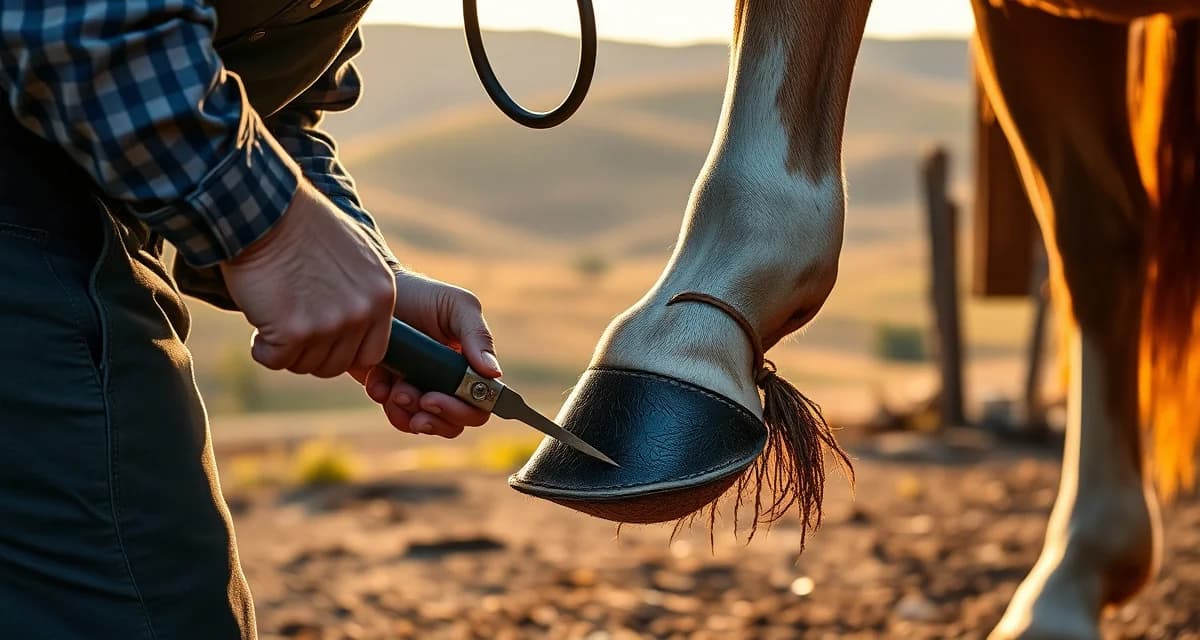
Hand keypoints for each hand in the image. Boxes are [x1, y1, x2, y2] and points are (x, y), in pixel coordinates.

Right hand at [220, 183, 396, 377]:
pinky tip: (259, 319)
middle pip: (336, 364)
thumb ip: (363, 291)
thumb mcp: (356, 253)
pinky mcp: (293, 331)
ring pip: (304, 364)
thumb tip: (356, 321)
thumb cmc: (304, 225)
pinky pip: (275, 359)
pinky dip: (261, 347)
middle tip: (289, 325)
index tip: (321, 338)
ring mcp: (329, 324)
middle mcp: (362, 313)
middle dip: (310, 351)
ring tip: (274, 313)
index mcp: (382, 295)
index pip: (372, 353)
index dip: (343, 351)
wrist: (267, 209)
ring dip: (285, 348)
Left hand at [350, 272, 502, 438]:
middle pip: (455, 422)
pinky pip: (397, 416)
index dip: (464, 411)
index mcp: (470, 365)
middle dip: (436, 415)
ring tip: (396, 389)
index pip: (481, 404)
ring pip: (425, 423)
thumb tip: (494, 374)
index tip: (438, 400)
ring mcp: (420, 389)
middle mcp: (448, 382)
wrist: (372, 292)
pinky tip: (378, 381)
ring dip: (410, 413)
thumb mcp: (456, 306)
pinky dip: (388, 406)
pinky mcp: (393, 392)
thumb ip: (477, 336)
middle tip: (420, 399)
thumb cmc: (421, 295)